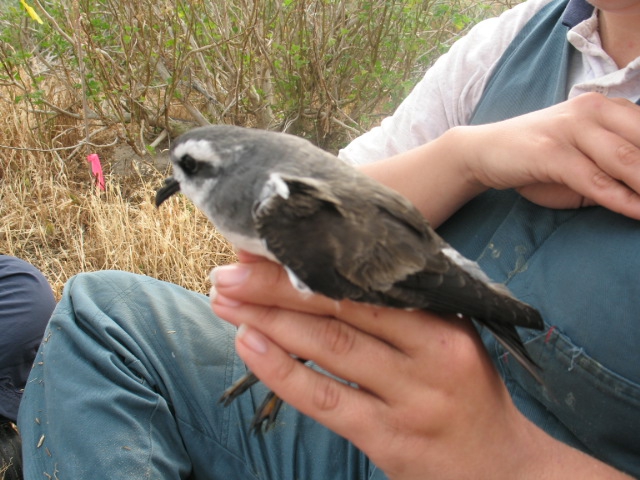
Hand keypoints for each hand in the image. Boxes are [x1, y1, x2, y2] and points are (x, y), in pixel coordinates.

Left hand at [210, 253, 629, 478]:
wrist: (502, 467)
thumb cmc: (465, 390)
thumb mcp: (450, 335)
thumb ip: (401, 305)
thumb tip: (327, 269)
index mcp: (444, 317)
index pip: (364, 280)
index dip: (307, 261)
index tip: (260, 248)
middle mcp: (431, 352)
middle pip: (341, 307)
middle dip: (275, 287)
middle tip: (227, 273)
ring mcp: (411, 398)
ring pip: (329, 348)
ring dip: (269, 322)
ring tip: (225, 303)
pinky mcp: (390, 439)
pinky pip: (326, 400)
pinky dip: (283, 372)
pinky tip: (249, 346)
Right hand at [461, 93, 639, 217]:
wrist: (484, 150)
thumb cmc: (536, 157)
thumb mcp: (581, 157)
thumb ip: (614, 167)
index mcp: (606, 106)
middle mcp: (592, 110)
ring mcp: (570, 128)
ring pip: (626, 158)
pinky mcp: (550, 151)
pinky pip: (594, 179)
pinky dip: (622, 198)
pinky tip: (639, 212)